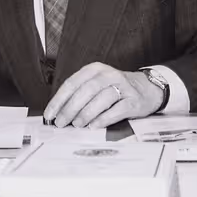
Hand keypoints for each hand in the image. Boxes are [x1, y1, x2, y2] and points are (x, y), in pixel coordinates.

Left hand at [43, 62, 163, 128]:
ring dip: (86, 114)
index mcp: (95, 69)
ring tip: (76, 125)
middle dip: (70, 108)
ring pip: (101, 98)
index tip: (50, 114)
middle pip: (86, 90)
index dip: (59, 100)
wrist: (147, 89)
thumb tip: (58, 113)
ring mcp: (123, 87)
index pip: (72, 83)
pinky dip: (103, 119)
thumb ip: (79, 95)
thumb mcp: (97, 84)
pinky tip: (93, 126)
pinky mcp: (133, 100)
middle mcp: (108, 74)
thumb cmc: (115, 89)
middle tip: (61, 123)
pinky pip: (116, 109)